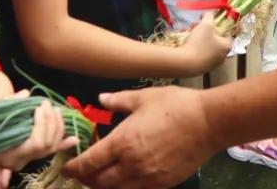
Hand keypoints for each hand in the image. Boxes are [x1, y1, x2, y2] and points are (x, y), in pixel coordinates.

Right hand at [0, 93, 79, 188]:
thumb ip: (7, 103)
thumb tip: (26, 94)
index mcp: (8, 154)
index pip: (36, 143)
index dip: (42, 124)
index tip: (39, 106)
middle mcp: (18, 161)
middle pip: (46, 144)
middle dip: (51, 121)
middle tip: (46, 104)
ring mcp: (25, 159)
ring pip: (50, 147)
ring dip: (57, 127)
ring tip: (55, 109)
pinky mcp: (29, 154)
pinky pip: (48, 151)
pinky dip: (62, 143)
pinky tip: (74, 138)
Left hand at [62, 86, 216, 188]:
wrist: (209, 122)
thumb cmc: (176, 105)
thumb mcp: (145, 97)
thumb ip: (119, 101)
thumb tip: (100, 99)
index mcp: (123, 142)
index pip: (89, 163)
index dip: (75, 167)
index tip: (68, 166)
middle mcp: (131, 165)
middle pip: (99, 182)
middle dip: (87, 180)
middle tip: (82, 174)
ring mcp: (148, 178)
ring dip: (105, 186)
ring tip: (101, 179)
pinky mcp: (162, 184)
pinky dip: (126, 187)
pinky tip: (125, 179)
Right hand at [181, 13, 231, 73]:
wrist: (185, 63)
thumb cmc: (199, 43)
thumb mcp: (205, 24)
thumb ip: (209, 16)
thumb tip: (210, 13)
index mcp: (227, 46)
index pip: (228, 33)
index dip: (219, 24)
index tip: (209, 19)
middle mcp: (221, 56)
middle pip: (215, 38)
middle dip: (204, 29)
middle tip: (196, 24)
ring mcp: (211, 64)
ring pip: (205, 45)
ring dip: (197, 36)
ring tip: (187, 30)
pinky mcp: (201, 68)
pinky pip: (199, 53)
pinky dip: (193, 45)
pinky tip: (183, 40)